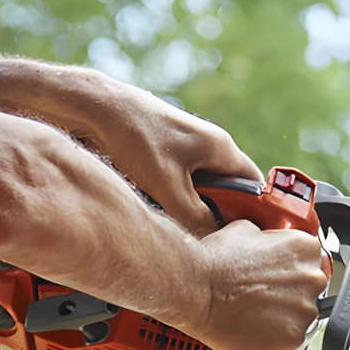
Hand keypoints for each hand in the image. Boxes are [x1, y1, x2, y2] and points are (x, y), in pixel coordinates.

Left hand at [60, 76, 259, 231]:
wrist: (96, 108)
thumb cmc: (135, 138)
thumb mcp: (168, 188)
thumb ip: (195, 216)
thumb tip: (212, 241)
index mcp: (221, 147)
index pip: (254, 185)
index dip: (254, 211)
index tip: (244, 235)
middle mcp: (209, 144)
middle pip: (227, 188)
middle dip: (218, 213)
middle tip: (205, 237)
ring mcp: (186, 146)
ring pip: (200, 186)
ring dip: (191, 206)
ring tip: (177, 223)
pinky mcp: (165, 150)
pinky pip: (179, 180)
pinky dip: (173, 197)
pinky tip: (156, 208)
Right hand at [184, 220, 333, 349]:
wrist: (197, 289)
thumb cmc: (215, 261)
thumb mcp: (243, 230)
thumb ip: (266, 238)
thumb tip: (265, 241)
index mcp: (305, 248)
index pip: (308, 263)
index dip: (289, 273)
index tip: (276, 280)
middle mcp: (312, 278)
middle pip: (308, 291)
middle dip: (288, 295)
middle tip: (261, 298)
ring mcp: (305, 310)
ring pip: (301, 318)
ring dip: (283, 318)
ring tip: (255, 315)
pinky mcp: (294, 337)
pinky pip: (291, 340)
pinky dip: (275, 338)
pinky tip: (255, 329)